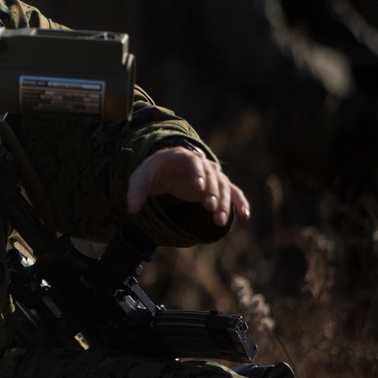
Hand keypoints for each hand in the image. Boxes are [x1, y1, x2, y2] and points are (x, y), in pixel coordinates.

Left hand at [126, 145, 250, 227]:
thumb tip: (132, 209)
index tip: (199, 187)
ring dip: (224, 203)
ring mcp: (211, 175)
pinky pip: (233, 193)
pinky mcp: (217, 187)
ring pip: (224, 187)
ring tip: (219, 220)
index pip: (193, 162)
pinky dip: (240, 203)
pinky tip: (246, 217)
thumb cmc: (152, 172)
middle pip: (212, 176)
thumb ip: (136, 193)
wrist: (164, 170)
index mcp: (181, 157)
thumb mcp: (140, 179)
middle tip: (210, 208)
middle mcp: (201, 163)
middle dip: (212, 192)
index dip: (197, 173)